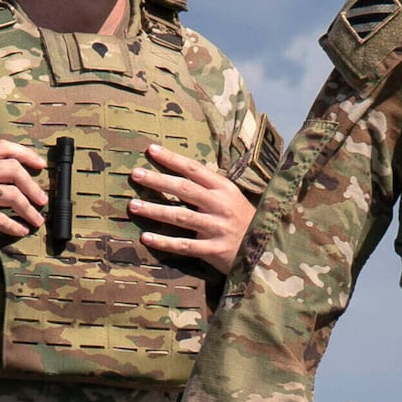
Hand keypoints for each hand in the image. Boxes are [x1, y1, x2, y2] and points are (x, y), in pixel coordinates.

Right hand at [0, 139, 48, 238]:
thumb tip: (6, 172)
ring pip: (10, 195)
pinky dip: (12, 225)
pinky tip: (21, 230)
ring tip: (38, 221)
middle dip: (31, 185)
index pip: (4, 147)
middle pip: (13, 170)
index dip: (25, 153)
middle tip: (43, 200)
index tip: (42, 164)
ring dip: (28, 209)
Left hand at [128, 146, 254, 266]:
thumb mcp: (232, 199)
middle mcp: (221, 205)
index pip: (195, 169)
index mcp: (225, 189)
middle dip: (158, 180)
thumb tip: (180, 172)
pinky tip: (146, 237)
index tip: (151, 149)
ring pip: (181, 216)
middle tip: (135, 173)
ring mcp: (218, 228)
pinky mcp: (215, 250)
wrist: (268, 252)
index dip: (172, 159)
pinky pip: (185, 245)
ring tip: (133, 205)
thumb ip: (209, 188)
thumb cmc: (244, 222)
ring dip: (155, 210)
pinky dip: (165, 242)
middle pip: (184, 189)